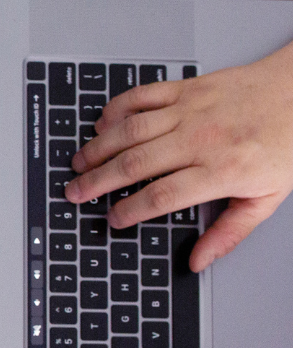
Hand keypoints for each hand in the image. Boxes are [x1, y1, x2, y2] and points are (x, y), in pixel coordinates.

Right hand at [64, 42, 292, 272]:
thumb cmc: (287, 142)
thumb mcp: (266, 199)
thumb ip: (230, 232)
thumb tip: (200, 260)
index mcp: (220, 171)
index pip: (161, 196)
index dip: (130, 211)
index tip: (114, 220)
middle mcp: (201, 138)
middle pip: (135, 164)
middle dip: (98, 181)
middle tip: (76, 193)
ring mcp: (192, 109)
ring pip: (132, 130)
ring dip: (99, 147)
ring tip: (79, 163)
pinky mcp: (190, 87)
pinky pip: (144, 95)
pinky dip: (118, 108)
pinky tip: (103, 123)